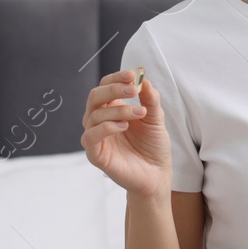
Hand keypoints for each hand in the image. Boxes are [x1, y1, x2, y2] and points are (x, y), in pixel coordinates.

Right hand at [80, 69, 171, 196]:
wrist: (157, 173)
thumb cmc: (153, 146)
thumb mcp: (156, 118)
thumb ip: (150, 99)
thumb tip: (143, 79)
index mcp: (112, 108)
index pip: (105, 86)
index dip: (116, 78)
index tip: (132, 74)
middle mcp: (100, 120)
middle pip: (95, 97)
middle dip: (113, 89)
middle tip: (133, 90)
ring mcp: (96, 137)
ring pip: (95, 115)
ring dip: (118, 110)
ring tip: (140, 113)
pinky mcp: (95, 154)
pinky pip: (90, 136)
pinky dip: (106, 127)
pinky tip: (123, 126)